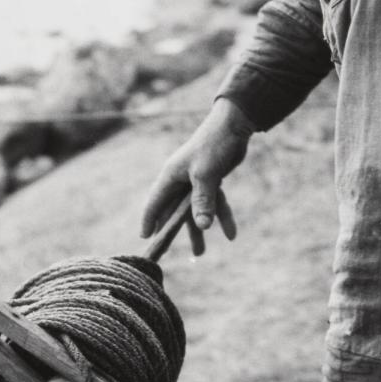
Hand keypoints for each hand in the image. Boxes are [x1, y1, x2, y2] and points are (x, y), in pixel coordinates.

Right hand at [141, 99, 250, 253]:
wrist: (234, 125)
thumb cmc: (214, 146)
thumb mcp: (206, 175)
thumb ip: (203, 201)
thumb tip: (202, 226)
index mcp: (170, 177)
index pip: (155, 204)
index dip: (149, 222)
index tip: (146, 240)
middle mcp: (179, 180)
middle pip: (173, 212)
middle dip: (173, 233)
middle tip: (167, 255)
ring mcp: (195, 181)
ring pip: (195, 211)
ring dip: (199, 230)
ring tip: (200, 254)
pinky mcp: (211, 181)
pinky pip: (214, 203)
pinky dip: (222, 216)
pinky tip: (231, 234)